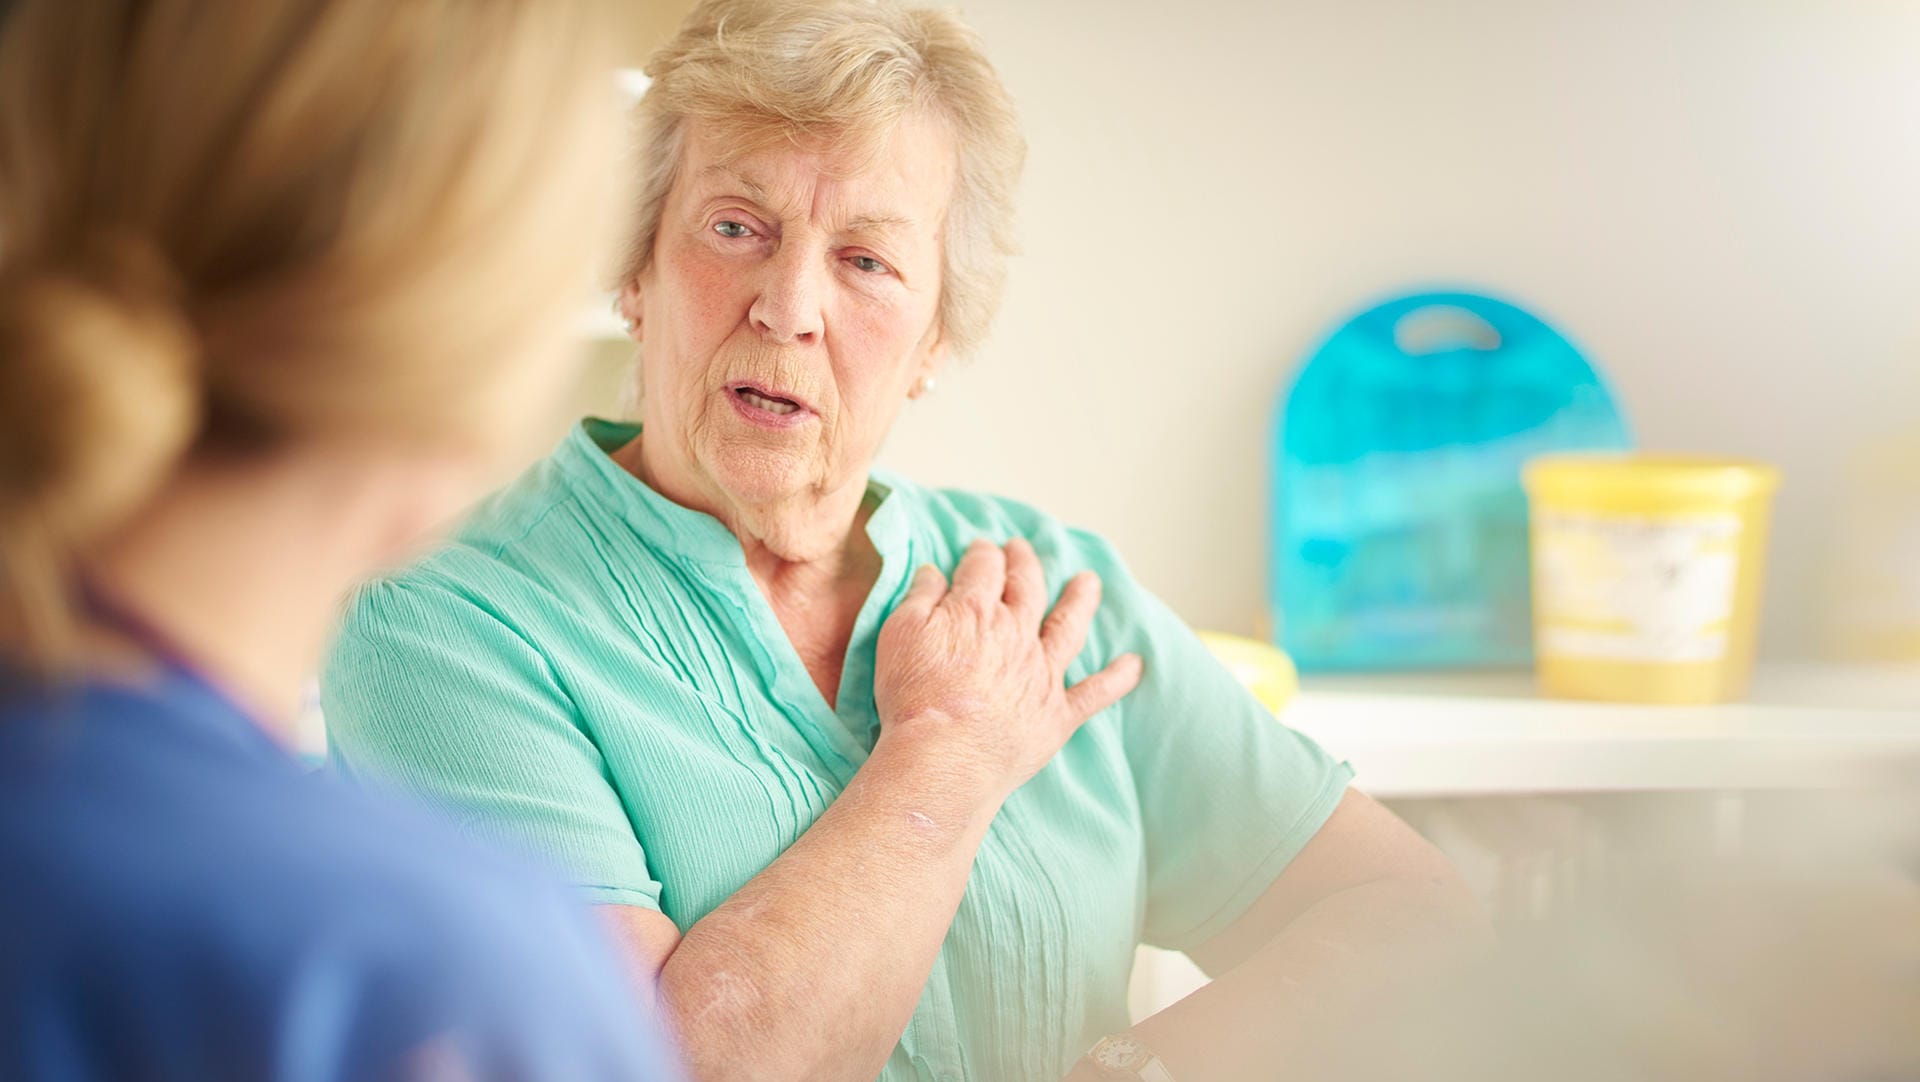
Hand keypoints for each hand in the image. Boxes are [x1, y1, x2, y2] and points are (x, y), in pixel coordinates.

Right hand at [874, 537, 1143, 803]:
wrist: (946, 757)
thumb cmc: (914, 697)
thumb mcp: (899, 634)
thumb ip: (919, 597)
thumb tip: (933, 571)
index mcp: (976, 611)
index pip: (984, 569)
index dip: (983, 554)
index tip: (982, 549)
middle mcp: (1017, 634)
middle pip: (1027, 587)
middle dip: (1024, 564)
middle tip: (1022, 549)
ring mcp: (1042, 673)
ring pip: (1068, 626)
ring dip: (1080, 601)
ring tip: (1088, 582)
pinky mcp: (1058, 713)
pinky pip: (1095, 692)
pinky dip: (1117, 678)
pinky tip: (1134, 665)